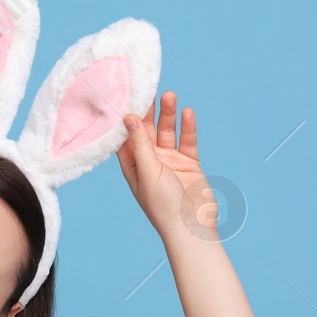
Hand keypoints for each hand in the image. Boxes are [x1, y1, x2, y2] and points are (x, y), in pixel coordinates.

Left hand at [116, 90, 216, 238]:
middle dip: (148, 111)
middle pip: (147, 130)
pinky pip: (187, 141)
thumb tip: (129, 117)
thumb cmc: (164, 206)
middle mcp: (150, 162)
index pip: (125, 137)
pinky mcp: (189, 164)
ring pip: (167, 132)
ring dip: (168, 115)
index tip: (124, 94)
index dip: (125, 117)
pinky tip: (187, 112)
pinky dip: (187, 127)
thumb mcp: (148, 171)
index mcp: (133, 166)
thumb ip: (140, 144)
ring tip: (169, 95)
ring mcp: (170, 162)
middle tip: (149, 88)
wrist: (192, 228)